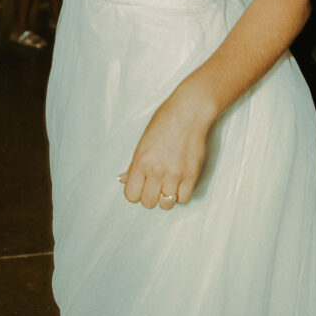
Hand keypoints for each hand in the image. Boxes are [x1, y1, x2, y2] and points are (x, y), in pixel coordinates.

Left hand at [118, 82, 214, 210]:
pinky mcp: (191, 175)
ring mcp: (174, 174)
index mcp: (140, 161)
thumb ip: (134, 164)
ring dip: (166, 197)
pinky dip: (181, 194)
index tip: (141, 185)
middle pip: (148, 202)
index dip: (135, 192)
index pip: (131, 195)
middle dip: (150, 195)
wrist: (190, 111)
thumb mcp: (144, 140)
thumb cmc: (165, 120)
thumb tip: (123, 179)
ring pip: (166, 204)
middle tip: (155, 184)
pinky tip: (180, 182)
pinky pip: (184, 199)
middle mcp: (155, 170)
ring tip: (169, 183)